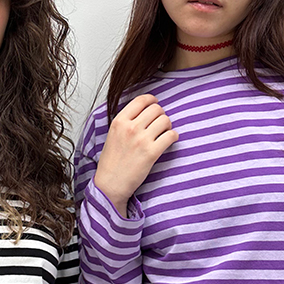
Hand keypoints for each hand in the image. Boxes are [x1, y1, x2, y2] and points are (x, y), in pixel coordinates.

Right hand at [94, 94, 178, 215]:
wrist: (110, 184)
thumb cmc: (111, 162)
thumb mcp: (112, 135)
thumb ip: (126, 122)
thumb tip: (144, 112)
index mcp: (119, 121)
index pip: (141, 100)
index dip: (152, 100)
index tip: (155, 103)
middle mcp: (130, 128)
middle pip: (156, 109)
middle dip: (160, 115)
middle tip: (159, 124)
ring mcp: (141, 140)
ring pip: (165, 120)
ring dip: (168, 125)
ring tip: (164, 133)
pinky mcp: (152, 153)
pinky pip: (171, 136)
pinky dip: (173, 136)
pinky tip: (169, 140)